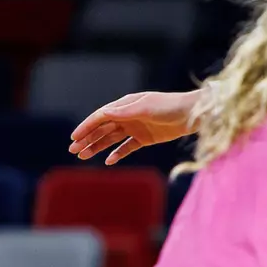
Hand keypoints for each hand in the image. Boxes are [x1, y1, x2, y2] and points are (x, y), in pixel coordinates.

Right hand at [69, 90, 204, 163]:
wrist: (193, 114)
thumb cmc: (169, 106)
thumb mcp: (146, 107)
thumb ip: (125, 112)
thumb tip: (103, 113)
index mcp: (126, 105)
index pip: (100, 116)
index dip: (86, 126)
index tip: (74, 137)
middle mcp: (128, 116)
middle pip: (103, 128)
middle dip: (87, 138)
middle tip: (73, 150)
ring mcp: (136, 127)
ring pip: (111, 139)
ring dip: (97, 147)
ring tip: (83, 156)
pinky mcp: (145, 138)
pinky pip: (127, 147)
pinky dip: (118, 154)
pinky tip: (108, 161)